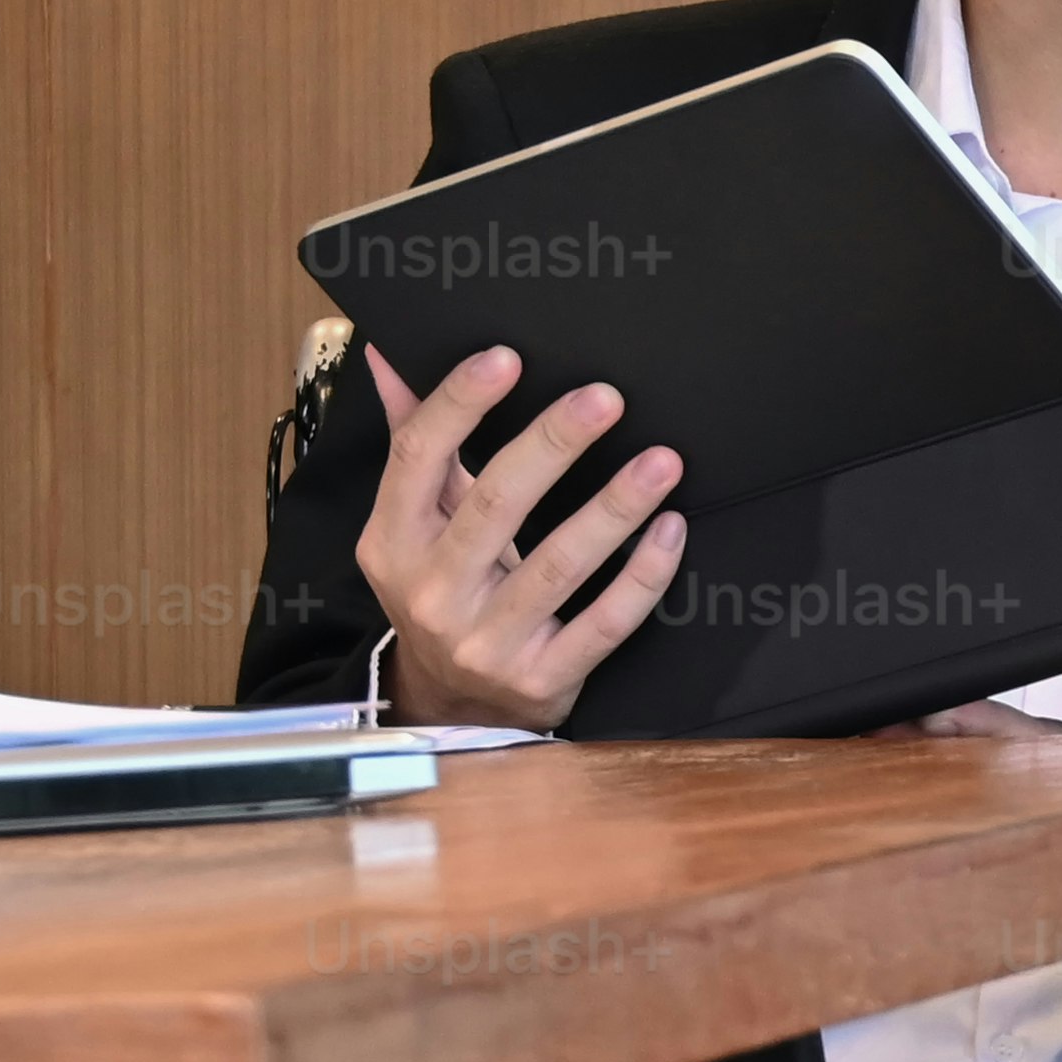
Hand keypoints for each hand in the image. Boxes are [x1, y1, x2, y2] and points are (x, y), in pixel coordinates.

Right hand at [352, 343, 685, 732]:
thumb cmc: (442, 590)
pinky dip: (643, 575)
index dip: (460, 404)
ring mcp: (488, 641)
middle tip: (605, 398)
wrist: (453, 705)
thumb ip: (415, 443)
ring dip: (614, 507)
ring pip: (559, 564)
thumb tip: (391, 356)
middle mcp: (433, 592)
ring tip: (662, 461)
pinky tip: (671, 530)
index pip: (418, 458)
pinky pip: (605, 622)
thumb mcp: (411, 526)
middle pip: (496, 504)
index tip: (507, 358)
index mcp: (392, 542)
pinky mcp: (543, 678)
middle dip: (553, 445)